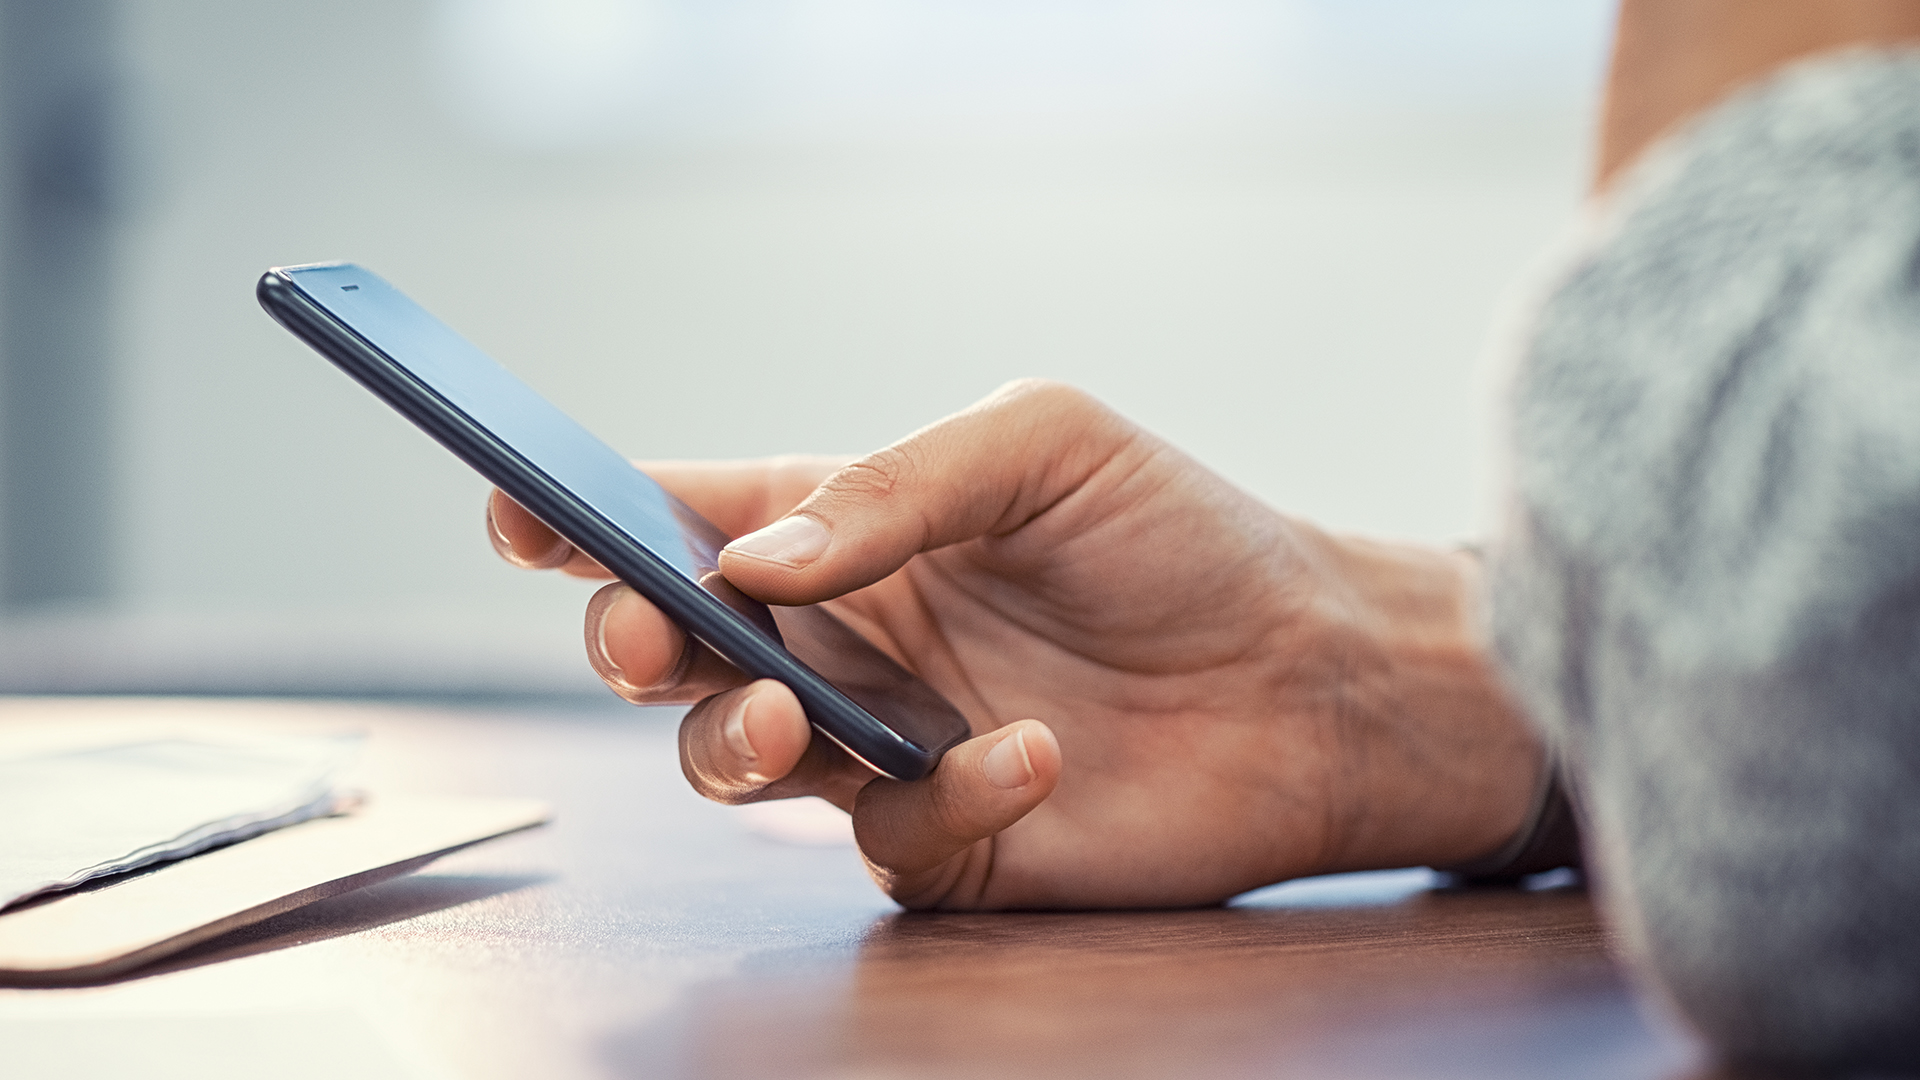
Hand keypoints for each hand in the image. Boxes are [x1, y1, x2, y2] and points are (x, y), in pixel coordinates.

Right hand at [488, 380, 1543, 908]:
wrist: (1313, 679)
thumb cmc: (1182, 539)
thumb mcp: (1042, 447)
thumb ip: (891, 487)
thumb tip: (751, 559)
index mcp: (846, 526)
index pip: (682, 518)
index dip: (584, 517)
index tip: (517, 513)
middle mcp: (846, 639)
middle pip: (672, 652)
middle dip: (631, 645)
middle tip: (652, 639)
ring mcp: (887, 743)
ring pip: (737, 766)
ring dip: (737, 744)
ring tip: (793, 720)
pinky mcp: (949, 839)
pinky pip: (885, 841)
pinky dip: (942, 799)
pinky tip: (1030, 754)